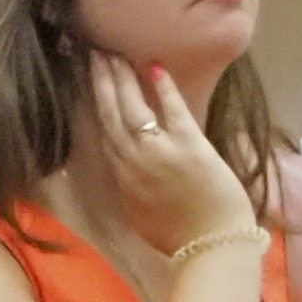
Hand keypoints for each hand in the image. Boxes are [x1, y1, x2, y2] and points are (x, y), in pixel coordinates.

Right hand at [85, 50, 255, 257]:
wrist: (211, 248)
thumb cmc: (182, 238)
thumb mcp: (142, 216)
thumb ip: (131, 189)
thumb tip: (126, 171)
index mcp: (122, 179)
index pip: (103, 134)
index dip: (95, 105)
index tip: (89, 83)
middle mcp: (133, 162)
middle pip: (109, 114)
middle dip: (100, 82)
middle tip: (94, 53)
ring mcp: (159, 152)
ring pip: (131, 108)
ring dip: (121, 78)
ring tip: (114, 54)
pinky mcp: (188, 146)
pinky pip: (172, 109)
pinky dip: (163, 88)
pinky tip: (155, 67)